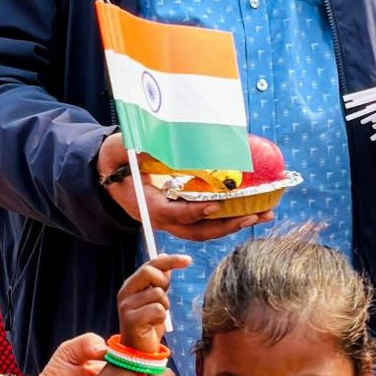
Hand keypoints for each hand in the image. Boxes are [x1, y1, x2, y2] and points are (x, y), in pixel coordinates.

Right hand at [97, 134, 273, 243]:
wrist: (111, 177)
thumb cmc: (116, 162)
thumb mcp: (118, 151)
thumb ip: (132, 148)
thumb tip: (153, 144)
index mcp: (149, 206)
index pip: (175, 214)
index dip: (196, 211)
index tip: (216, 204)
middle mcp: (164, 219)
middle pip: (199, 231)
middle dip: (228, 225)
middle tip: (254, 215)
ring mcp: (176, 220)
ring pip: (208, 229)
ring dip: (236, 223)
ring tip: (264, 214)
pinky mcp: (185, 215)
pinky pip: (210, 221)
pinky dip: (232, 216)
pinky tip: (253, 208)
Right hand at [115, 253, 187, 358]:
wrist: (139, 351)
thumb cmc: (149, 325)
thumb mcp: (156, 299)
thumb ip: (159, 280)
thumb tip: (163, 256)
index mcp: (130, 286)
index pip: (150, 265)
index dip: (170, 260)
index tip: (189, 260)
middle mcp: (125, 293)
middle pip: (149, 272)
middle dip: (164, 283)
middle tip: (164, 298)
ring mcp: (126, 306)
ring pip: (157, 294)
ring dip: (164, 306)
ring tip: (156, 317)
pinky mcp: (131, 320)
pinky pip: (158, 310)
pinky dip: (161, 318)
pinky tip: (153, 325)